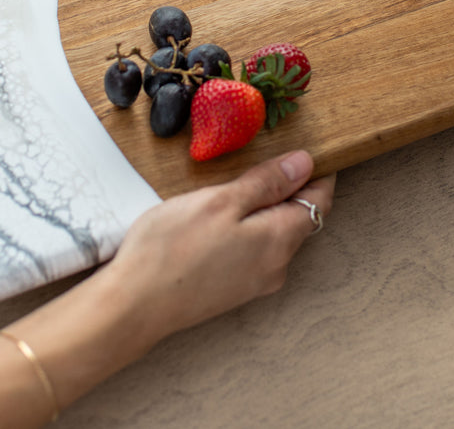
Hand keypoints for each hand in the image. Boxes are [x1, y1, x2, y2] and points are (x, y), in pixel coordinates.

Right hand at [97, 149, 336, 345]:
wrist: (134, 305)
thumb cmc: (172, 247)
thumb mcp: (220, 201)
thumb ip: (266, 183)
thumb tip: (306, 164)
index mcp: (278, 240)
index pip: (320, 200)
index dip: (318, 172)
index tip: (308, 148)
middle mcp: (276, 266)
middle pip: (300, 218)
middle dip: (292, 188)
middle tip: (269, 156)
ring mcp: (255, 282)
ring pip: (276, 234)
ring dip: (267, 208)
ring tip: (240, 183)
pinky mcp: (234, 289)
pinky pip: (256, 251)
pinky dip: (251, 228)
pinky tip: (223, 217)